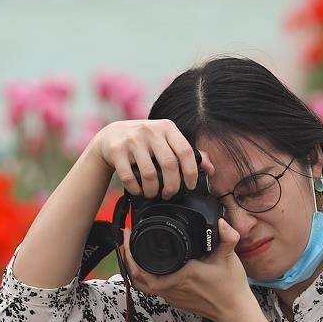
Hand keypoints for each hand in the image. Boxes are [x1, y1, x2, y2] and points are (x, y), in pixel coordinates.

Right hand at [88, 119, 212, 197]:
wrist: (111, 135)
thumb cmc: (144, 140)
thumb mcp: (166, 140)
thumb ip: (187, 152)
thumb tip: (210, 169)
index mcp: (167, 127)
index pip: (186, 151)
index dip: (191, 173)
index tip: (190, 186)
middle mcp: (150, 130)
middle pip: (169, 164)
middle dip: (172, 186)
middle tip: (170, 194)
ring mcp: (132, 140)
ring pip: (149, 174)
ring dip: (153, 190)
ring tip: (153, 194)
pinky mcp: (117, 150)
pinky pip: (129, 177)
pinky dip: (136, 189)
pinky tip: (138, 190)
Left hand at [120, 216, 251, 321]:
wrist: (232, 310)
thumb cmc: (230, 286)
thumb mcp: (229, 257)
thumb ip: (227, 237)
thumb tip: (221, 222)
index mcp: (180, 275)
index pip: (144, 266)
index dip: (131, 251)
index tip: (130, 233)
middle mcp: (171, 287)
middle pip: (135, 276)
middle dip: (127, 257)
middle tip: (127, 240)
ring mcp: (170, 296)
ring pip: (141, 285)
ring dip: (133, 269)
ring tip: (131, 252)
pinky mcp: (173, 300)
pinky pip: (151, 289)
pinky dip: (144, 278)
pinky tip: (146, 267)